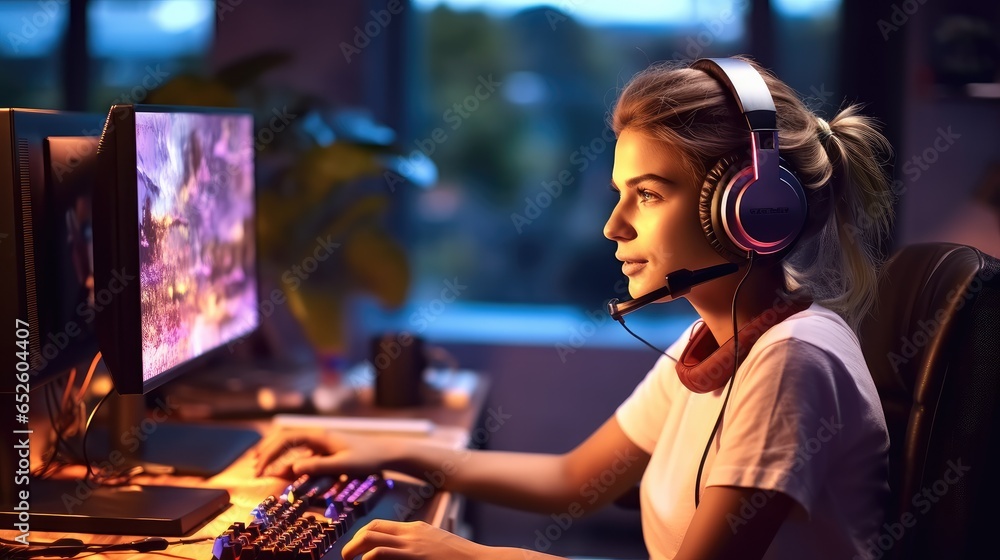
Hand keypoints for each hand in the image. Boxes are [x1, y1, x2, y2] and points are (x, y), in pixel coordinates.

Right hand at [253, 428, 394, 477]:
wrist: (385, 453)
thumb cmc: (367, 458)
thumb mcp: (343, 464)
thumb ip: (318, 466)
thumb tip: (292, 467)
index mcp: (319, 436)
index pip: (285, 439)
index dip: (269, 453)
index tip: (260, 468)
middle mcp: (317, 435)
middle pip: (283, 438)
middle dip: (266, 451)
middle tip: (254, 468)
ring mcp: (320, 441)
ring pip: (290, 443)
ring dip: (273, 452)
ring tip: (258, 464)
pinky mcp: (324, 449)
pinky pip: (299, 451)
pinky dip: (286, 457)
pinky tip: (280, 467)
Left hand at [340, 520, 488, 559]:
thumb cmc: (461, 559)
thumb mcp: (436, 547)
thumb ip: (418, 547)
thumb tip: (403, 554)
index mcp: (416, 529)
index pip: (379, 526)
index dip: (360, 536)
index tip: (354, 549)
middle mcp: (411, 534)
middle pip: (370, 530)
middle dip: (352, 543)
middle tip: (347, 557)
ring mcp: (412, 546)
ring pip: (371, 539)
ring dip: (354, 550)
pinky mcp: (414, 557)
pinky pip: (382, 553)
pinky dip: (368, 559)